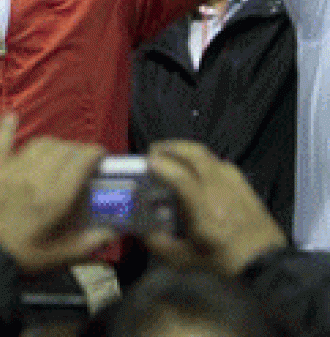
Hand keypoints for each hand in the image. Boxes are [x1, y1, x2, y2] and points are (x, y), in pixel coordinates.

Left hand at [0, 113, 114, 273]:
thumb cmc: (22, 257)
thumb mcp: (60, 257)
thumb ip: (88, 243)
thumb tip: (112, 231)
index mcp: (54, 197)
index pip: (80, 161)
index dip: (94, 154)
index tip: (101, 157)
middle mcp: (34, 177)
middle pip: (63, 150)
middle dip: (78, 151)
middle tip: (83, 162)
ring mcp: (11, 171)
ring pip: (39, 144)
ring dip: (55, 145)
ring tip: (62, 153)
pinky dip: (5, 128)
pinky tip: (11, 115)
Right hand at [144, 140, 287, 276]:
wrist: (265, 261)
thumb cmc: (224, 260)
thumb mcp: (186, 260)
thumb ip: (160, 245)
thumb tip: (143, 231)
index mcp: (203, 207)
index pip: (180, 175)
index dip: (160, 164)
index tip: (145, 163)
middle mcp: (218, 188)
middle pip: (195, 154)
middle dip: (170, 147)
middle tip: (154, 152)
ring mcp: (233, 183)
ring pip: (208, 155)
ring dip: (186, 150)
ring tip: (173, 156)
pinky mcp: (243, 184)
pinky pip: (221, 163)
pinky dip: (204, 160)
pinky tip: (199, 169)